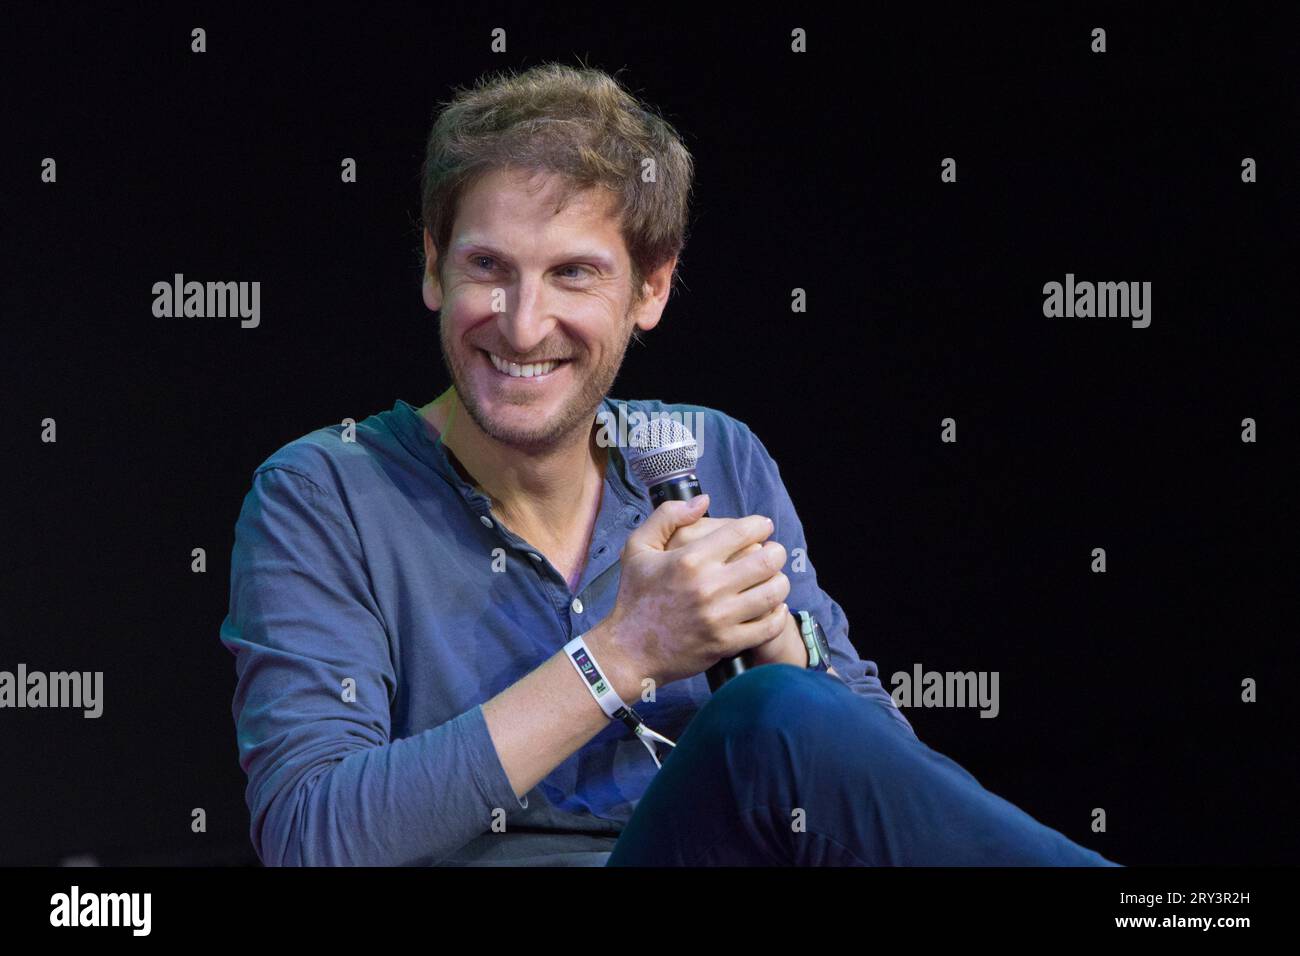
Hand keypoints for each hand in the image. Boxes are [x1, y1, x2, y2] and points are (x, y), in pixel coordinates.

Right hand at [591, 495, 791, 690]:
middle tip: (772, 552)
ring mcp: (720, 617)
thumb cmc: (634, 597)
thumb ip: (668, 516)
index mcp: (689, 559)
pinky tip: (772, 606)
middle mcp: (708, 586)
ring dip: (779, 581)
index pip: (742, 531)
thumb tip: (703, 501)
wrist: (629, 650)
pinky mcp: (727, 642)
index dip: (760, 524)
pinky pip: (769, 626)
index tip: (762, 527)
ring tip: (772, 578)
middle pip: (767, 560)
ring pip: (773, 592)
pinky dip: (778, 614)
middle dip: (776, 551)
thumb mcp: (638, 548)